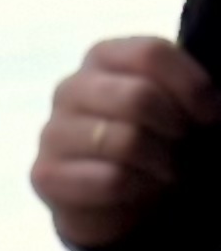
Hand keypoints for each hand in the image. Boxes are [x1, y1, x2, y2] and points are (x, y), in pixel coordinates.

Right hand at [33, 36, 219, 248]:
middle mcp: (70, 89)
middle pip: (138, 97)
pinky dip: (141, 189)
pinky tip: (144, 190)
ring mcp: (52, 132)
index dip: (192, 86)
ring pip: (125, 141)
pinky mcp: (46, 175)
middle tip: (186, 147)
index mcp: (103, 57)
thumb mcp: (176, 102)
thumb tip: (215, 103)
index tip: (211, 114)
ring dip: (161, 162)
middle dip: (176, 129)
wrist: (116, 197)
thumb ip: (189, 87)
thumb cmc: (153, 139)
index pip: (150, 54)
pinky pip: (110, 180)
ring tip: (168, 171)